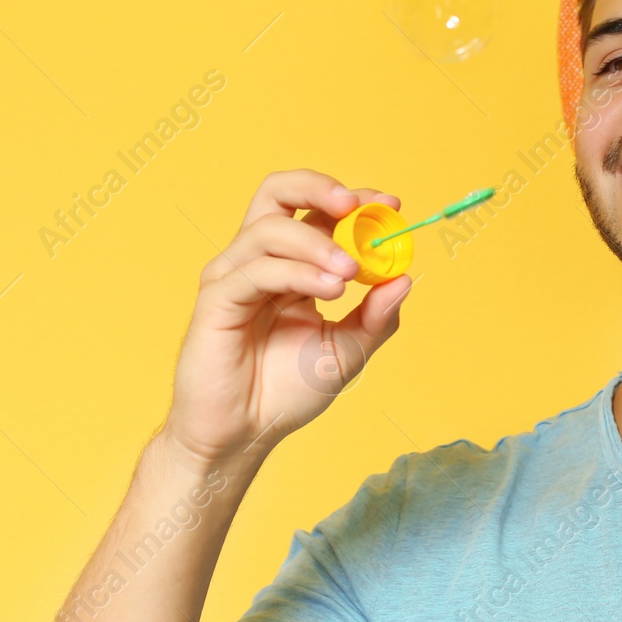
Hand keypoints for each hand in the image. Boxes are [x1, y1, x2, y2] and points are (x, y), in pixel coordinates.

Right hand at [163, 169, 411, 468]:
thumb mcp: (348, 351)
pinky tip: (328, 290)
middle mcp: (260, 260)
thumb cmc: (285, 391)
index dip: (354, 200)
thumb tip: (405, 279)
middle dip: (318, 187)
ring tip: (348, 273)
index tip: (391, 204)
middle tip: (355, 206)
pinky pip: (257, 270)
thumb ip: (377, 317)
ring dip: (317, 243)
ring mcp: (234, 275)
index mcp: (292, 264)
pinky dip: (297, 272)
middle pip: (278, 192)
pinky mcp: (216, 298)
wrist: (244, 434)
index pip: (317, 210)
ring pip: (270, 228)